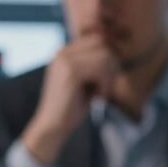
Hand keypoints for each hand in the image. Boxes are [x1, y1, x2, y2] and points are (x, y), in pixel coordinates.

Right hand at [22, 34, 119, 164]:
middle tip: (106, 86)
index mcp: (64, 53)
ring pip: (105, 55)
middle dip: (111, 65)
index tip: (106, 79)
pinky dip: (105, 84)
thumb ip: (96, 66)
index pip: (97, 39)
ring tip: (101, 92)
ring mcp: (64, 60)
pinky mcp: (70, 71)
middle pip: (102, 43)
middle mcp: (62, 52)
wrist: (52, 127)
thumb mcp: (86, 82)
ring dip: (109, 77)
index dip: (108, 58)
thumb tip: (115, 52)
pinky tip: (97, 97)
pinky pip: (101, 68)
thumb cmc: (71, 108)